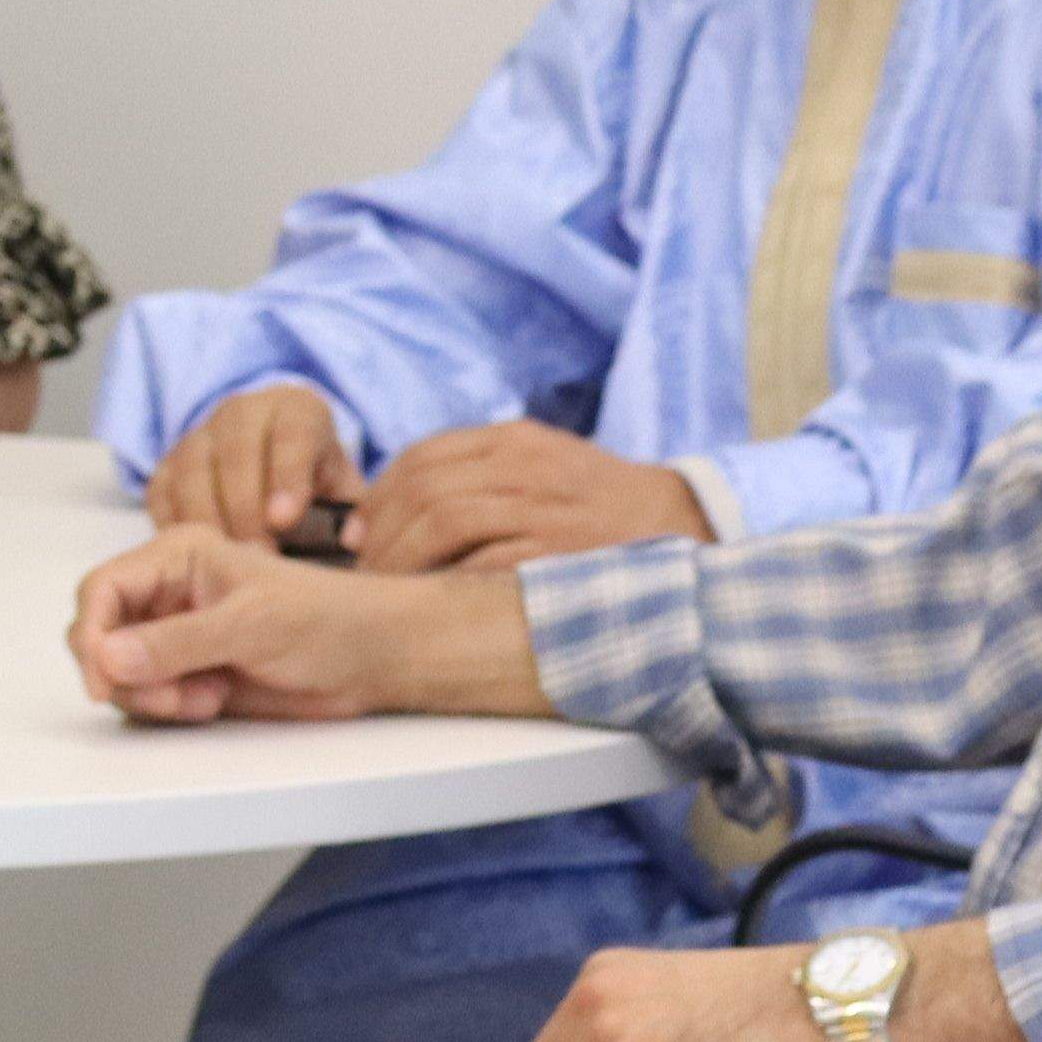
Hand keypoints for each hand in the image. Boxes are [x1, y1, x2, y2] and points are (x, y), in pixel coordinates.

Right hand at [69, 527, 539, 725]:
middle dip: (121, 673)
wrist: (373, 657)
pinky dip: (166, 707)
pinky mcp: (189, 671)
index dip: (91, 633)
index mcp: (179, 555)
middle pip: (99, 633)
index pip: (102, 588)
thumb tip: (109, 655)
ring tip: (203, 698)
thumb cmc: (329, 621)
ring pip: (118, 671)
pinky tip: (212, 701)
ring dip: (148, 695)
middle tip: (168, 699)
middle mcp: (170, 591)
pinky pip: (146, 695)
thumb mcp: (252, 625)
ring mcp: (177, 634)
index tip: (104, 678)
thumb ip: (178, 640)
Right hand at [145, 383, 362, 539]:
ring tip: (228, 559)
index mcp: (295, 410)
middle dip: (245, 507)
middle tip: (259, 554)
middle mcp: (242, 413)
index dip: (286, 476)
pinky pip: (162, 493)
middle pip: (236, 452)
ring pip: (192, 470)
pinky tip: (196, 554)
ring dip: (209, 518)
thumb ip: (348, 512)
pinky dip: (174, 524)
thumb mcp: (341, 487)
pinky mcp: (167, 465)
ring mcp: (198, 436)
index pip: (291, 435)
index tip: (284, 520)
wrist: (270, 453)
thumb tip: (349, 539)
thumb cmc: (311, 477)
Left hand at [349, 420, 711, 574]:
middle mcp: (526, 465)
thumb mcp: (542, 467)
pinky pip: (483, 561)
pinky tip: (430, 601)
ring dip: (401, 557)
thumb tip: (391, 510)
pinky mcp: (559, 550)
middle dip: (380, 532)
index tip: (356, 532)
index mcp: (516, 440)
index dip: (378, 497)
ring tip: (386, 589)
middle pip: (424, 488)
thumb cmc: (599, 506)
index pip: (422, 456)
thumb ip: (479, 475)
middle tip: (361, 568)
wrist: (684, 524)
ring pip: (444, 519)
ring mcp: (544, 506)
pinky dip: (446, 581)